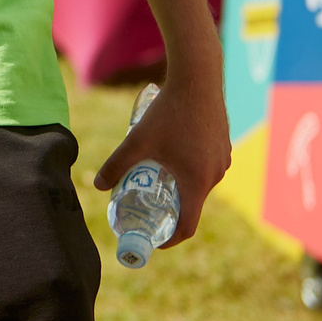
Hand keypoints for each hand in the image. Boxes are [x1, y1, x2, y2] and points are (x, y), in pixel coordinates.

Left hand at [91, 71, 230, 246]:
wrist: (197, 79)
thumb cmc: (167, 112)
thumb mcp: (137, 140)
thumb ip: (116, 164)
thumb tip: (97, 186)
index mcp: (196, 182)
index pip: (187, 225)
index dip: (171, 238)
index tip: (155, 240)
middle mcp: (215, 175)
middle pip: (193, 204)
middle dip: (171, 210)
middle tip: (148, 206)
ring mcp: (223, 160)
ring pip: (200, 184)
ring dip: (182, 188)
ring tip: (158, 180)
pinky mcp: (224, 146)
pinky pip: (207, 168)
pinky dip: (192, 171)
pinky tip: (174, 158)